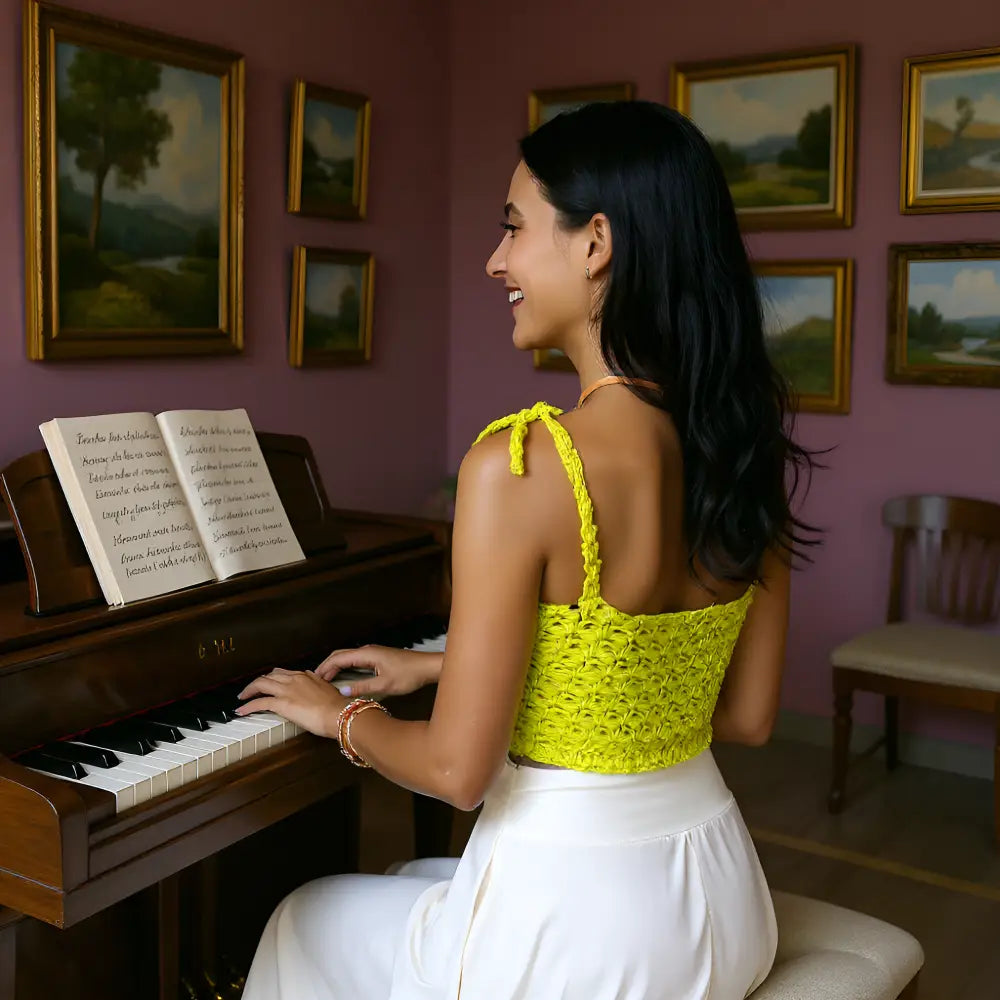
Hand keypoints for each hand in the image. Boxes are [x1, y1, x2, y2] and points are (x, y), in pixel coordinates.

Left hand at [235, 668, 347, 738]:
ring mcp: (286, 690)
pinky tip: (241, 710)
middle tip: (252, 689)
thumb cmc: (336, 706)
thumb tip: (315, 683)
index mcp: (305, 676)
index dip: (274, 678)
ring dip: (249, 690)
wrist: (338, 713)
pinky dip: (248, 706)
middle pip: (269, 675)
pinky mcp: (281, 703)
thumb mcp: (327, 690)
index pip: (283, 673)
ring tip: (243, 696)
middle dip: (258, 682)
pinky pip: (259, 702)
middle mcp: (294, 679)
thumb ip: (318, 685)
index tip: (270, 683)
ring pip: (261, 684)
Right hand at [314, 645, 441, 698]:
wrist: (427, 667)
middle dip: (327, 666)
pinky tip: (343, 677)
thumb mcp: (384, 685)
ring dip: (335, 666)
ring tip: (325, 680)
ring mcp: (373, 653)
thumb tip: (342, 691)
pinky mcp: (377, 658)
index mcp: (367, 654)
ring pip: (348, 657)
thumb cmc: (409, 675)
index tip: (315, 680)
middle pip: (340, 655)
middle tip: (316, 680)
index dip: (325, 668)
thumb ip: (362, 687)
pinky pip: (355, 660)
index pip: (339, 658)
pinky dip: (345, 667)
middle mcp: (368, 650)